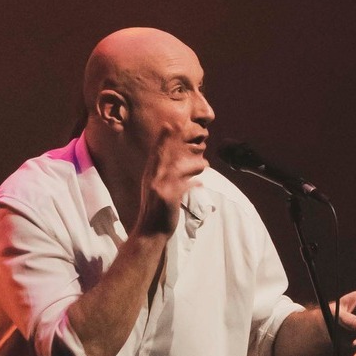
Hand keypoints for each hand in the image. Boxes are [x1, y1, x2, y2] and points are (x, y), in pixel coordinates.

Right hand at [132, 125, 207, 239]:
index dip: (164, 137)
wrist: (150, 231)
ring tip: (205, 165)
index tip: (171, 124)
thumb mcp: (158, 189)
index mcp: (150, 174)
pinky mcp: (168, 198)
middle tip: (183, 126)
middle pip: (164, 154)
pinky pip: (183, 186)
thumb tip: (184, 166)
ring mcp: (160, 187)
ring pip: (177, 168)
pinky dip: (193, 183)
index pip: (156, 152)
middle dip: (174, 140)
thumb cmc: (158, 210)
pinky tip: (200, 182)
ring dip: (192, 165)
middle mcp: (153, 178)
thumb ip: (168, 176)